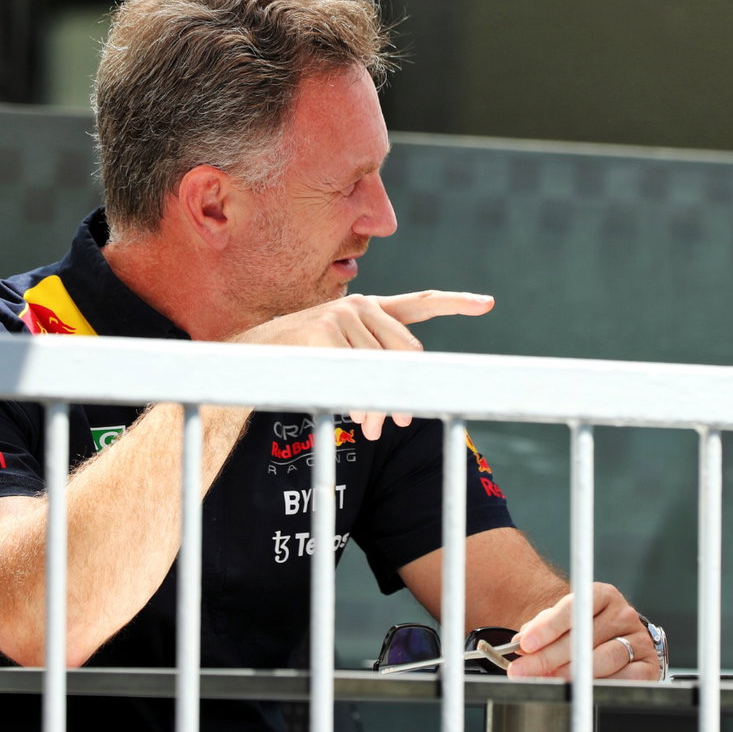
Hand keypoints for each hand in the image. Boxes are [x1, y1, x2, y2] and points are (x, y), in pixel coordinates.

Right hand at [231, 290, 494, 438]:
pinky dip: (359, 404)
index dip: (455, 302)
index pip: (419, 302)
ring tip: (370, 429)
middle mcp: (358, 305)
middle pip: (409, 354)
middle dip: (406, 392)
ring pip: (384, 372)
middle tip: (397, 426)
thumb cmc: (298, 364)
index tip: (486, 303)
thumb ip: (375, 368)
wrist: (246, 362)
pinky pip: (359, 379)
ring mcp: (340, 315)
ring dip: (379, 409)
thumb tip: (407, 401)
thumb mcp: (341, 361)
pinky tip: (352, 416)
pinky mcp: (324, 332)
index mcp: (367, 309)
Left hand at [505, 583, 660, 680]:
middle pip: (585, 637)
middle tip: (525, 670)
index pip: (575, 607)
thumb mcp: (561, 622)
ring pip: (604, 659)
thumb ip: (542, 628)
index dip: (548, 627)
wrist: (612, 641)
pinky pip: (625, 679)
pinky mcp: (647, 665)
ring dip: (572, 673)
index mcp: (603, 595)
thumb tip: (521, 642)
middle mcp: (623, 613)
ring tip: (549, 680)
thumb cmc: (582, 631)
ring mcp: (638, 639)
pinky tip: (582, 689)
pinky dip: (600, 685)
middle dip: (549, 657)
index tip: (526, 644)